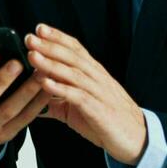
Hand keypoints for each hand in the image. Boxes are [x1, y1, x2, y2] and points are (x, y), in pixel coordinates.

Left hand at [23, 24, 147, 165]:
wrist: (136, 139)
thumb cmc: (106, 120)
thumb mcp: (78, 107)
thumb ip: (57, 101)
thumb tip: (34, 101)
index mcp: (93, 73)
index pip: (75, 49)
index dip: (58, 37)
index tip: (39, 28)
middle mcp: (97, 78)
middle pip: (72, 56)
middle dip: (50, 45)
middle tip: (30, 38)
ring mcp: (99, 93)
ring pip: (74, 73)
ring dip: (51, 64)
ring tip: (32, 56)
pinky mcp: (99, 110)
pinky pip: (78, 96)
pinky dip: (61, 89)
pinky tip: (45, 84)